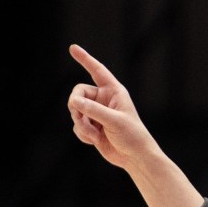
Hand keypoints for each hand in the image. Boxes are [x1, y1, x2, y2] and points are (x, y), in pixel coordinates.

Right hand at [67, 46, 161, 173]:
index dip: (85, 59)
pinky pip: (76, 125)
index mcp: (113, 91)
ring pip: (75, 111)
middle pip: (78, 93)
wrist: (134, 158)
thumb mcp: (114, 121)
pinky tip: (94, 141)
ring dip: (81, 124)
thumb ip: (94, 110)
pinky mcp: (91, 126)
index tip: (73, 48)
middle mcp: (103, 99)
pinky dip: (82, 133)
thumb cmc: (132, 136)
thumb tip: (74, 102)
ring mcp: (96, 113)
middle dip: (76, 106)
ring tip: (94, 135)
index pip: (97, 70)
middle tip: (79, 116)